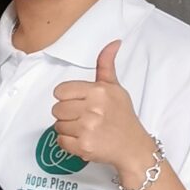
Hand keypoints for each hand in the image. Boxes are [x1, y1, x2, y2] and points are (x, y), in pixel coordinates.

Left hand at [51, 42, 152, 185]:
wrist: (133, 146)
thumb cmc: (122, 116)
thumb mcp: (115, 88)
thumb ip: (106, 65)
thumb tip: (113, 43)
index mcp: (98, 91)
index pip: (60, 91)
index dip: (66, 98)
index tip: (78, 103)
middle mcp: (93, 109)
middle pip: (57, 109)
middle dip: (67, 114)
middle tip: (83, 118)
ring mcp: (87, 129)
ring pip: (57, 125)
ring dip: (68, 129)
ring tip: (85, 129)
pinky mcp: (83, 146)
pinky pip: (60, 141)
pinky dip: (68, 143)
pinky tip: (83, 139)